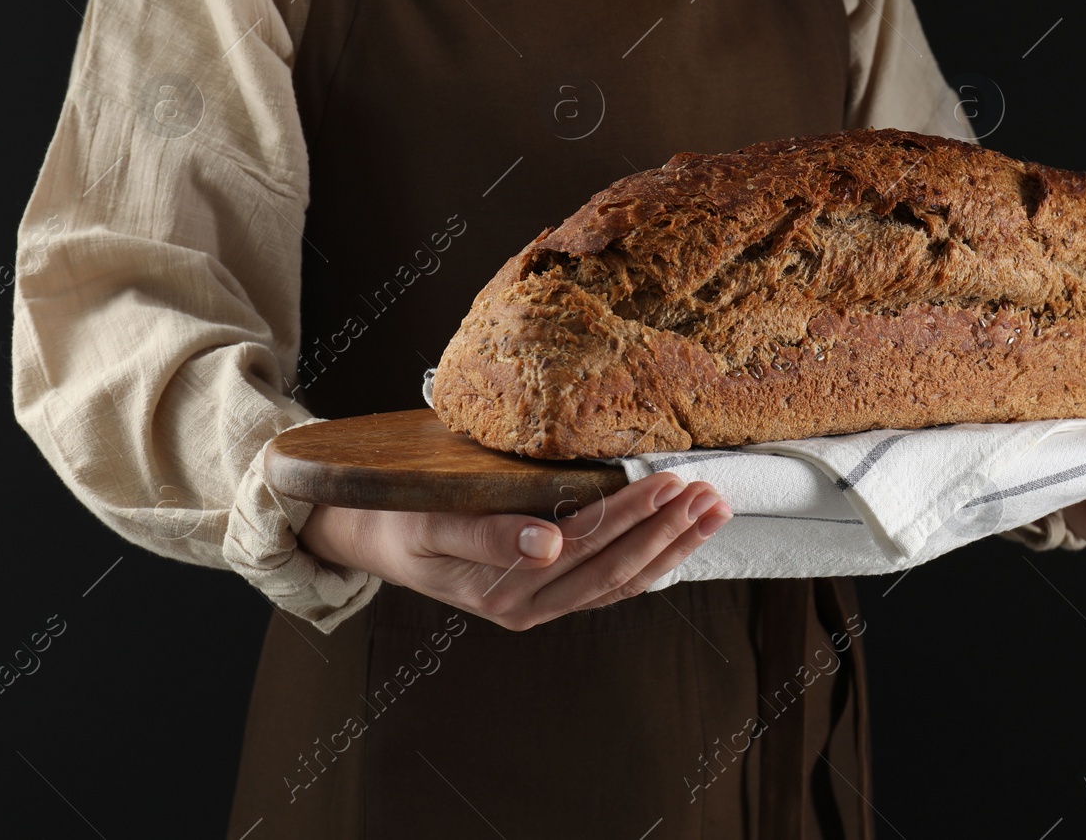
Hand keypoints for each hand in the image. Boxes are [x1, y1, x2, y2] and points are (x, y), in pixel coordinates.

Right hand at [296, 472, 730, 629]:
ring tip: (713, 512)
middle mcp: (530, 604)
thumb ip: (486, 534)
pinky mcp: (548, 594)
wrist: (373, 539)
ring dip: (671, 547)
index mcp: (504, 589)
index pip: (585, 546)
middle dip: (668, 531)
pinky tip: (680, 541)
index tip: (670, 481)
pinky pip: (609, 585)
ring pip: (620, 580)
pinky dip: (650, 563)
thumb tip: (547, 545)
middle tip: (711, 495)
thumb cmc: (398, 517)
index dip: (631, 514)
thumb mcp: (429, 521)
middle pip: (614, 568)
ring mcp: (542, 604)